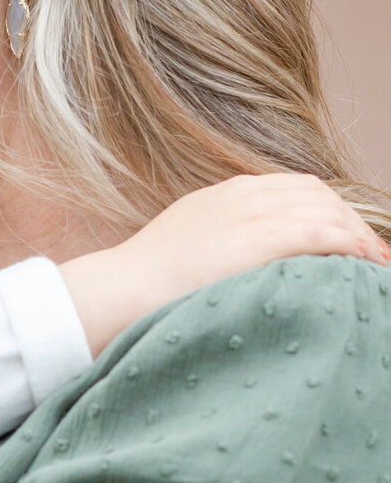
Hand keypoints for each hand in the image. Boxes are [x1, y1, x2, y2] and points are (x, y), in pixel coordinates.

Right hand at [60, 173, 389, 355]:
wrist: (117, 293)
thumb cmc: (143, 287)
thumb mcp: (185, 250)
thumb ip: (220, 248)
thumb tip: (244, 270)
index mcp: (224, 195)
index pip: (294, 189)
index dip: (328, 211)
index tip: (348, 241)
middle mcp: (240, 195)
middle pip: (316, 195)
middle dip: (350, 222)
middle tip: (373, 256)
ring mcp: (248, 213)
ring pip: (323, 210)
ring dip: (356, 235)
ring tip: (375, 263)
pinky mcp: (255, 238)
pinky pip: (318, 231)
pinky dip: (348, 243)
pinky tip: (363, 261)